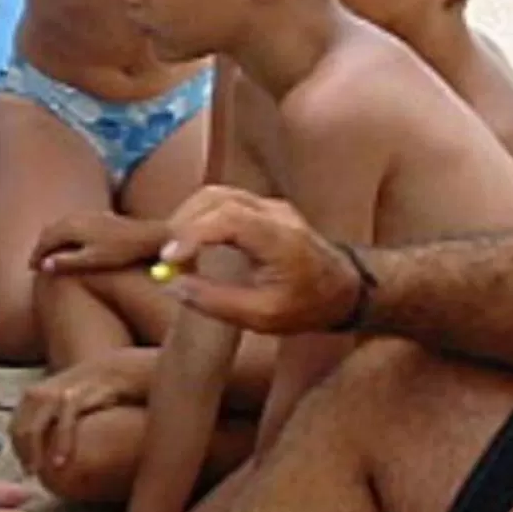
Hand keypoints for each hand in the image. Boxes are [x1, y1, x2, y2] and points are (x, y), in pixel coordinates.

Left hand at [10, 359, 147, 477]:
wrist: (113, 370)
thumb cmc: (86, 389)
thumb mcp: (59, 397)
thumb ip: (45, 415)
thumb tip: (36, 444)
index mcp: (32, 395)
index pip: (14, 427)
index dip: (17, 449)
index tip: (25, 466)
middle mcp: (38, 393)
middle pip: (20, 431)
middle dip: (23, 455)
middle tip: (31, 474)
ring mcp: (54, 395)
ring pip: (34, 430)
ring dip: (34, 454)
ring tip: (39, 473)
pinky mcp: (73, 398)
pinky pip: (62, 427)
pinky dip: (59, 446)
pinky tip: (59, 463)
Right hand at [31, 210, 165, 277]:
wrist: (145, 235)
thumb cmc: (120, 251)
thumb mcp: (93, 260)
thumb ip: (67, 262)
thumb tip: (44, 266)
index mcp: (71, 227)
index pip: (45, 241)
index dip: (36, 256)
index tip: (32, 269)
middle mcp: (75, 217)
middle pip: (49, 231)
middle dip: (41, 247)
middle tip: (35, 264)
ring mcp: (86, 214)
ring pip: (59, 226)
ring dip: (50, 240)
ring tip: (48, 256)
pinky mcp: (96, 215)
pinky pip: (70, 224)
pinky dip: (62, 235)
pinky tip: (67, 244)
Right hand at [159, 187, 360, 334]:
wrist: (346, 289)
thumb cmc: (307, 306)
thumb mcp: (261, 317)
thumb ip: (215, 301)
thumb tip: (171, 285)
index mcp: (279, 238)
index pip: (227, 218)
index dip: (192, 234)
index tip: (169, 260)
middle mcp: (274, 213)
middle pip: (216, 198)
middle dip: (183, 223)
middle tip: (167, 258)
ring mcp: (269, 206)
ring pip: (216, 194)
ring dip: (188, 218)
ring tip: (177, 252)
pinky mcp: (263, 208)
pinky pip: (223, 201)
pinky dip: (200, 217)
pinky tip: (193, 244)